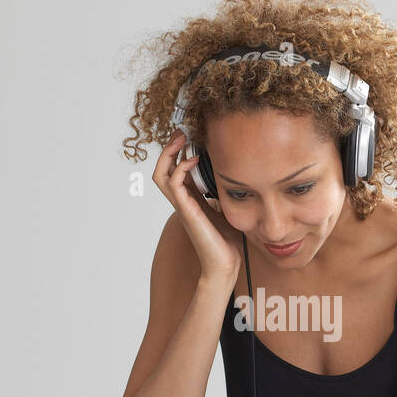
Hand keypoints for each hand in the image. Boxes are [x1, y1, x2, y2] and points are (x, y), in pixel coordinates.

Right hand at [153, 132, 243, 286]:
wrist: (226, 265)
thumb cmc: (228, 240)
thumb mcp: (228, 208)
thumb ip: (225, 192)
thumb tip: (235, 175)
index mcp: (191, 199)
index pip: (175, 170)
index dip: (178, 151)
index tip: (190, 135)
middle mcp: (183, 201)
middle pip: (162, 169)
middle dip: (169, 147)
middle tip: (181, 131)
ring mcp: (183, 206)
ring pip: (161, 174)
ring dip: (169, 153)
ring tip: (182, 139)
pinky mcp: (187, 211)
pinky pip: (174, 183)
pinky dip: (180, 167)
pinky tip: (194, 160)